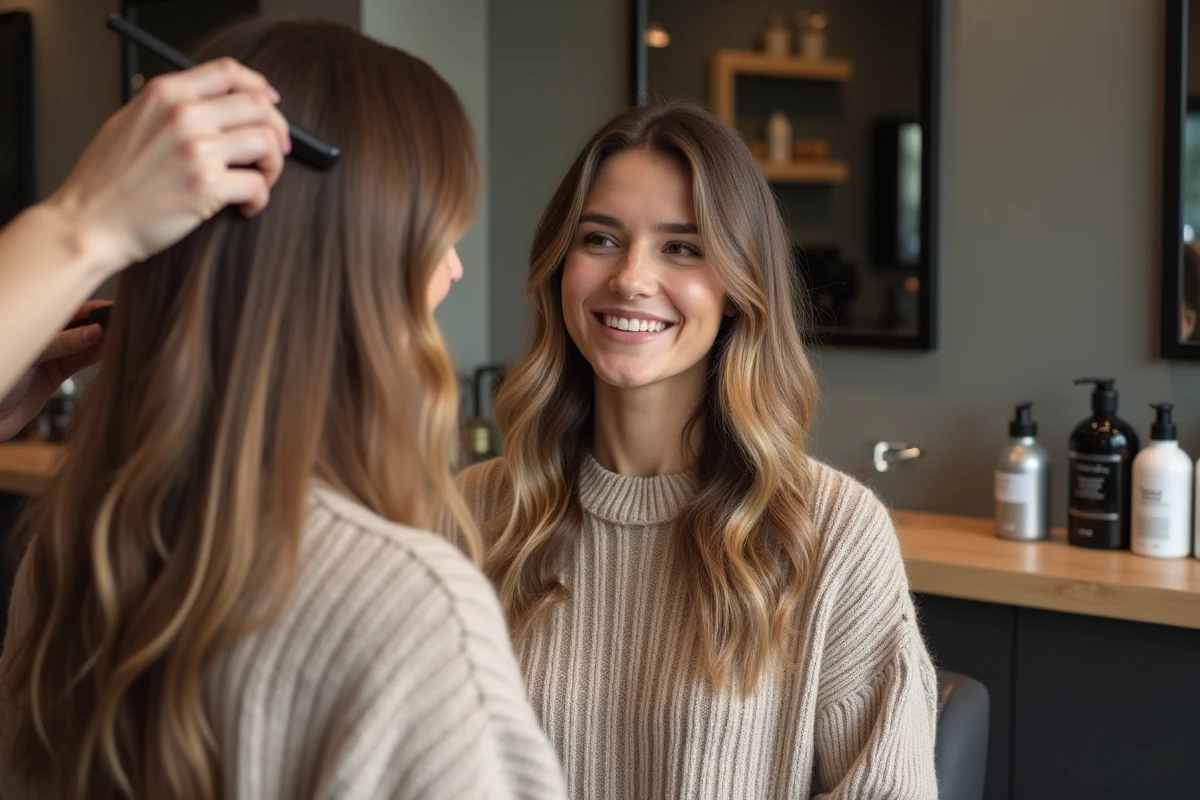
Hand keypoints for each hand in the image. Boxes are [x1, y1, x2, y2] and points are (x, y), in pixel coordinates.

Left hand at [0, 301, 109, 441]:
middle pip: (76, 324)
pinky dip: (95, 356)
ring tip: (121, 336)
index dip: (88, 307)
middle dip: (99, 322)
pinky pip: (79, 361)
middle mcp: (38, 337)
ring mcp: (47, 356)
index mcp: (27, 323)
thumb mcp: (29, 355)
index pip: (63, 308)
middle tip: (122, 322)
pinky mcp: (54, 375)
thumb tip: (94, 331)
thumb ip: (62, 343)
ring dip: (101, 340)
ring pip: (81, 343)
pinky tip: (109, 350)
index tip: (111, 308)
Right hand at [45, 57, 291, 278]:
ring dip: (272, 165)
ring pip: (267, 143)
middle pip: (259, 106)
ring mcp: (197, 150)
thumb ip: (171, 106)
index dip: (259, 88)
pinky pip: (258, 186)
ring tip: (258, 181)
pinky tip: (244, 206)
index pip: (229, 72)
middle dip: (276, 130)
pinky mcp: (207, 187)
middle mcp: (184, 115)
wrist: (90, 222)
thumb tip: (214, 105)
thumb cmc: (107, 180)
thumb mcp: (131, 120)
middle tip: (271, 153)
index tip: (269, 105)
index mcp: (166, 93)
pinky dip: (259, 199)